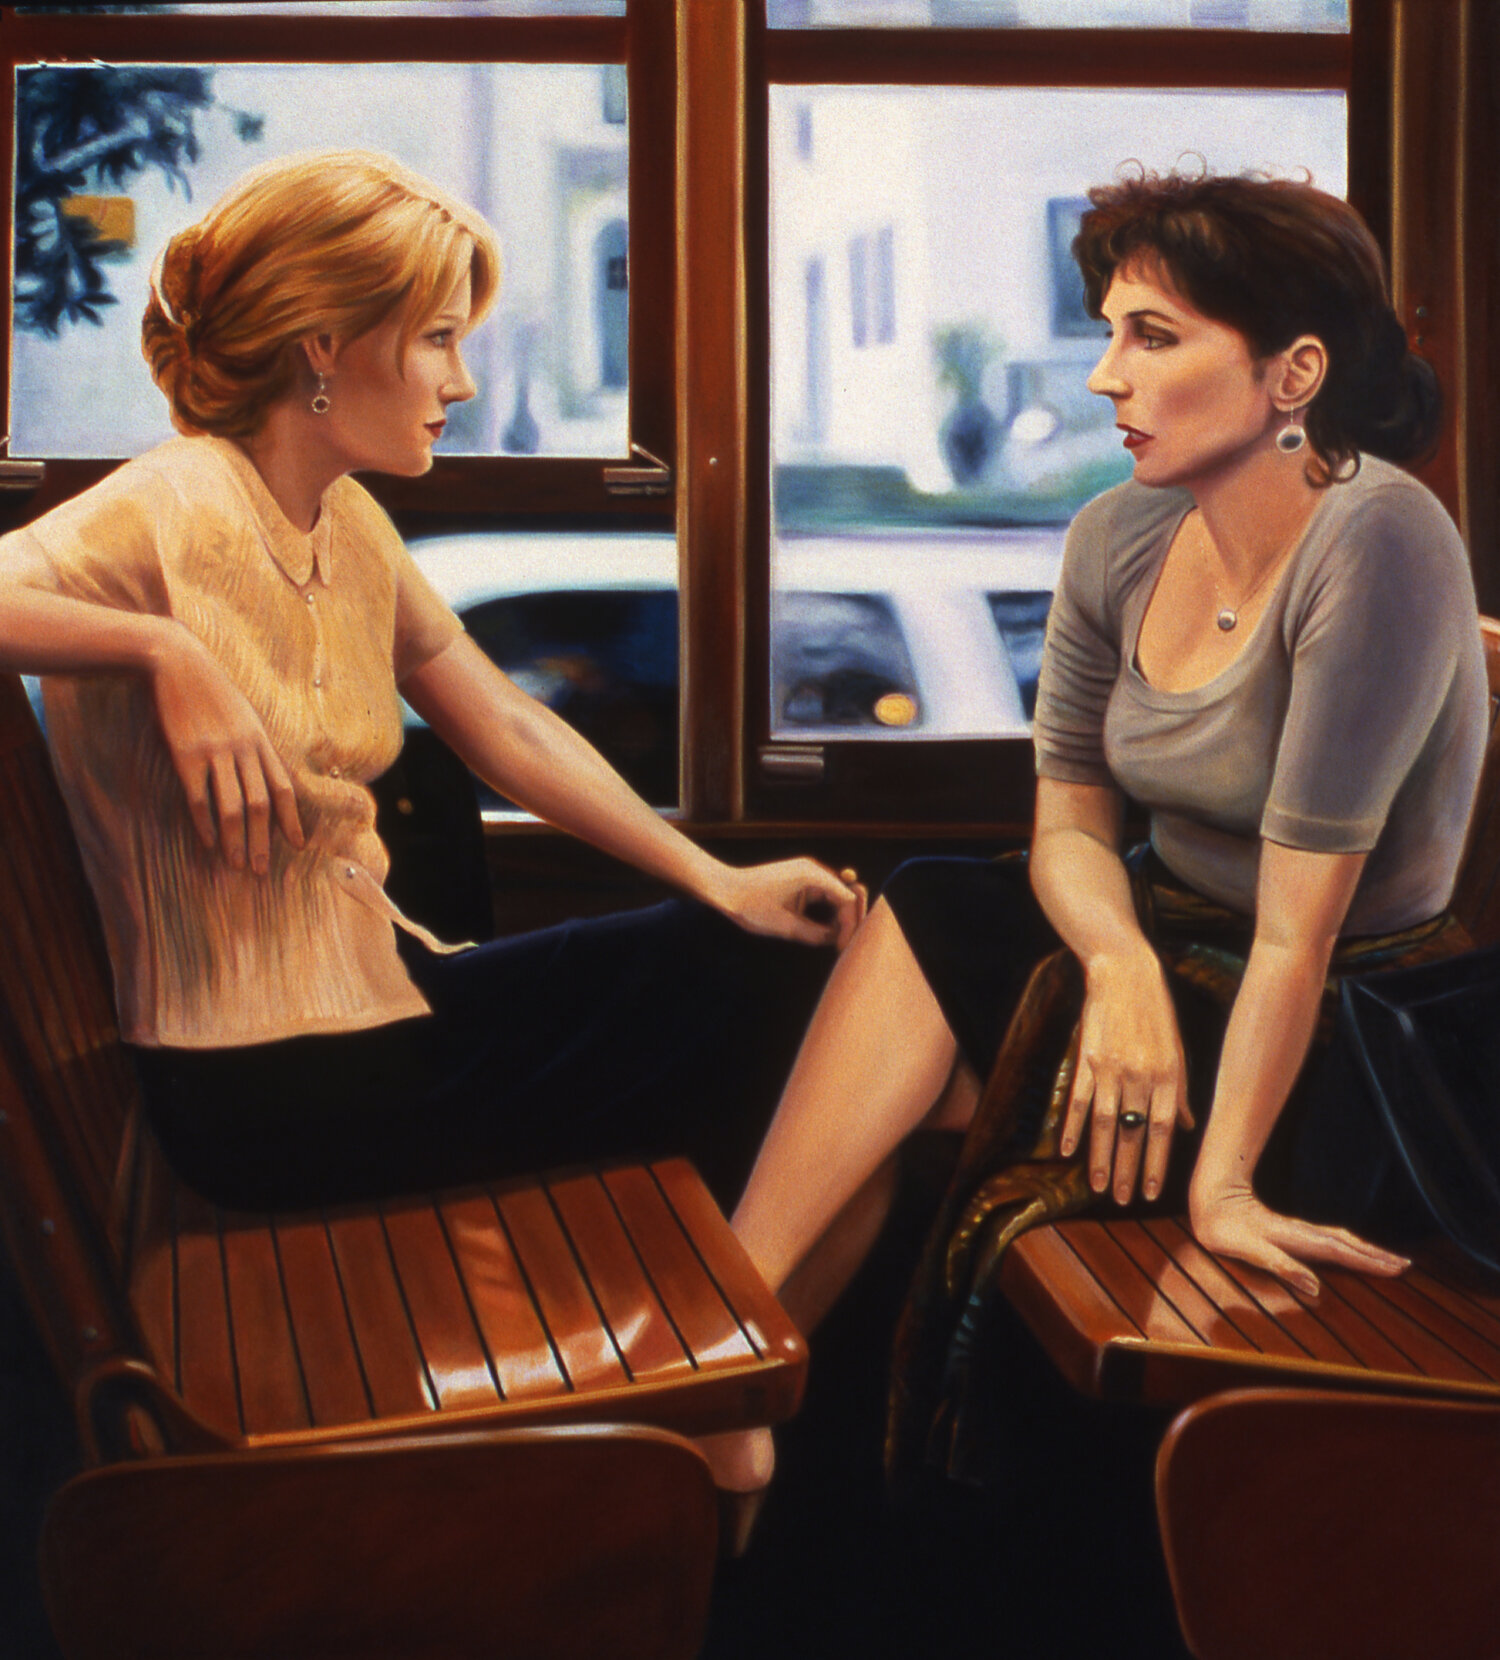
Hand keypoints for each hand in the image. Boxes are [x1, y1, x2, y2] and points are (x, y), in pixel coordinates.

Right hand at [149, 629, 303, 873]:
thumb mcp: (243, 714)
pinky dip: (204, 823)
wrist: (177, 661)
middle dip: (262, 841)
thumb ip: (255, 745)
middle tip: (262, 870)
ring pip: (231, 807)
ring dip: (235, 840)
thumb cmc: (211, 690)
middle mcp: (244, 749)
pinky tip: (207, 842)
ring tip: (236, 864)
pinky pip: (198, 797)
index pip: (284, 788)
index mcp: (261, 740)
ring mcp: (215, 752)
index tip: (297, 845)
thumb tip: (266, 776)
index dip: (291, 819)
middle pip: (260, 805)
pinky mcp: (186, 754)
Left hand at [710, 859, 866, 948]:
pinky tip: (827, 930)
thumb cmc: (749, 905)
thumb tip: (835, 941)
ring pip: (837, 895)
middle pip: (846, 894)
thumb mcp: (784, 926)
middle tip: (844, 944)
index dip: (849, 924)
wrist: (724, 889)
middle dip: (849, 919)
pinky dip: (828, 912)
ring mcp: (806, 873)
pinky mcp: (799, 880)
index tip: (841, 946)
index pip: (847, 898)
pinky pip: (824, 895)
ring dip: (840, 916)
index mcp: (812, 874)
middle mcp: (813, 869)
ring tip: (837, 940)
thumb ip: (814, 934)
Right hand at [1060, 950, 1192, 1204]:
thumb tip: (1188, 1126)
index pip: (1163, 1130)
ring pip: (1104, 1123)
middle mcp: (1139, 1076)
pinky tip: (1067, 1150)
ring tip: (1098, 1187)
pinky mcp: (1086, 1058)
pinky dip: (1072, 1126)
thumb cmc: (1156, 1010)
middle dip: (1128, 1170)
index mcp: (1167, 1076)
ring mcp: (1110, 1068)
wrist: (1124, 972)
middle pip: (1132, 1133)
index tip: (1154, 1193)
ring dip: (1100, 1158)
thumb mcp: (1178, 1049)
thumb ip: (1180, 1090)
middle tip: (1123, 1201)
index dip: (1158, 1164)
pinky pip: (1078, 1099)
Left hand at [1189, 1180, 1409, 1297]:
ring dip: (1364, 1249)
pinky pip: (1326, 1238)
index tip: (1397, 1268)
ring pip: (1338, 1239)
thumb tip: (1316, 1289)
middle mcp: (1301, 1233)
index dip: (1369, 1262)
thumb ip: (1281, 1266)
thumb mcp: (1247, 1250)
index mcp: (1296, 1240)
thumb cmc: (1223, 1228)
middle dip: (1376, 1255)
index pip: (1341, 1253)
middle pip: (1346, 1244)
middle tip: (1406, 1265)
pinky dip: (1345, 1244)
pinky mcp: (1288, 1230)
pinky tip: (1347, 1248)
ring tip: (1387, 1257)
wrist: (1209, 1199)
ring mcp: (1296, 1230)